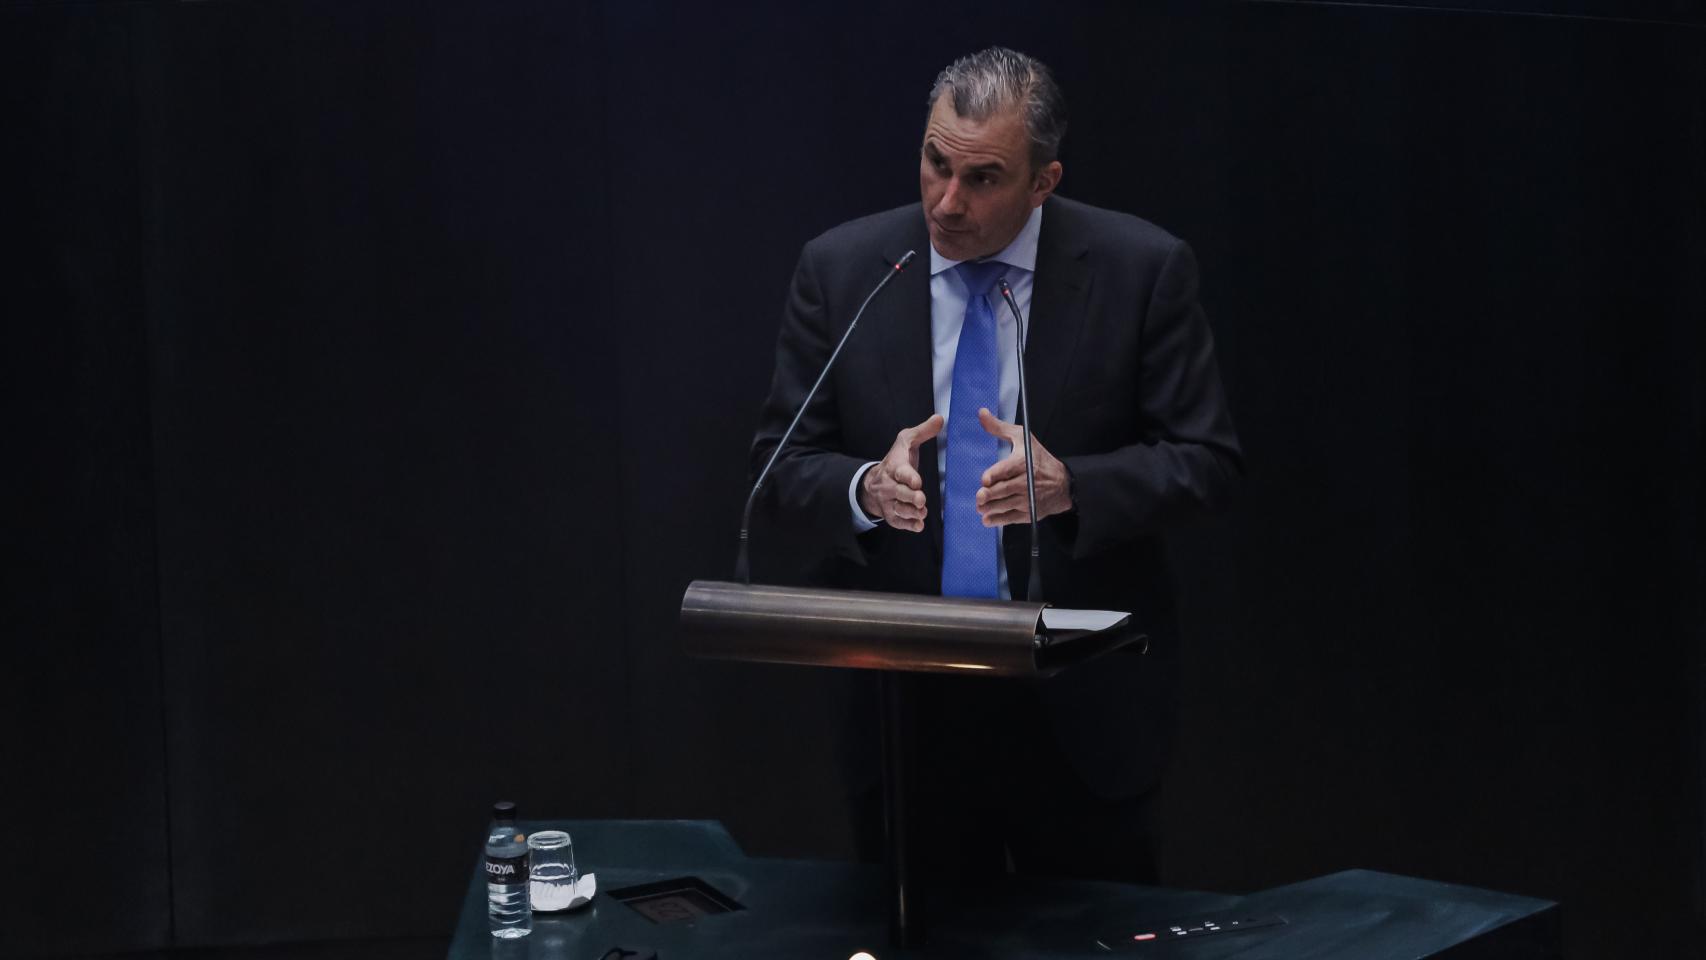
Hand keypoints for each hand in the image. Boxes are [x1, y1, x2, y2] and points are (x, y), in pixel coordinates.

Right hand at [859, 414, 942, 532]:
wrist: (873, 482)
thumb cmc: (896, 460)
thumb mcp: (906, 441)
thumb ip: (923, 431)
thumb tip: (940, 418)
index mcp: (894, 466)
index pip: (900, 472)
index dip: (908, 477)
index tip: (917, 482)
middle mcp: (888, 485)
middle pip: (898, 493)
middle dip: (909, 497)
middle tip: (921, 500)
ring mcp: (888, 502)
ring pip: (898, 509)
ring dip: (910, 512)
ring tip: (922, 512)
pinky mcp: (891, 515)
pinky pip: (898, 523)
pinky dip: (908, 525)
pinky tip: (919, 525)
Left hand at [975, 408, 1071, 525]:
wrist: (1063, 483)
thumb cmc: (1039, 459)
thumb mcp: (1022, 438)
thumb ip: (999, 427)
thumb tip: (981, 413)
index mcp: (1023, 463)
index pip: (1006, 470)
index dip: (993, 476)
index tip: (985, 480)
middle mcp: (1025, 482)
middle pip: (1003, 490)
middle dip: (988, 495)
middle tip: (980, 496)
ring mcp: (1027, 500)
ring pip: (1004, 506)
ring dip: (989, 508)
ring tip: (980, 507)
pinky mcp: (1028, 513)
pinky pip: (1010, 518)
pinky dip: (997, 520)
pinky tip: (987, 518)